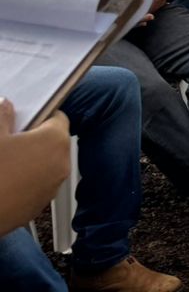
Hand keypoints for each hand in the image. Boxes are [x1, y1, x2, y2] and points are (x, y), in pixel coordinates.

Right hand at [0, 99, 71, 215]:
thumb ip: (3, 115)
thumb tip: (7, 105)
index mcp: (55, 140)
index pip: (58, 117)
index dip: (39, 115)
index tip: (23, 119)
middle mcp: (62, 163)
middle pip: (52, 141)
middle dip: (32, 138)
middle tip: (8, 140)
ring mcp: (52, 187)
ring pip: (44, 163)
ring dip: (29, 159)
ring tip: (4, 161)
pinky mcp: (39, 205)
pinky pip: (36, 184)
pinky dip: (24, 179)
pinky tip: (3, 180)